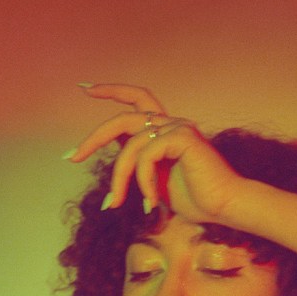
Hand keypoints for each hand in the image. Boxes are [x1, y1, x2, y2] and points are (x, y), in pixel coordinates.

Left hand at [68, 83, 245, 224]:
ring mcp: (177, 127)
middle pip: (122, 120)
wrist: (224, 207)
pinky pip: (147, 155)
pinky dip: (142, 180)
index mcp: (164, 129)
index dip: (111, 90)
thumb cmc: (195, 200)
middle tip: (72, 157)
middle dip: (93, 138)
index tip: (85, 88)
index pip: (135, 98)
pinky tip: (149, 201)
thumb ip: (138, 165)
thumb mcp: (155, 181)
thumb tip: (114, 164)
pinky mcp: (182, 137)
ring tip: (116, 203)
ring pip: (130, 147)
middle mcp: (170, 122)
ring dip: (119, 178)